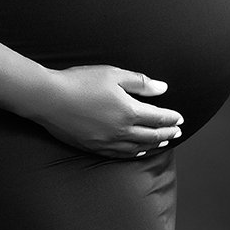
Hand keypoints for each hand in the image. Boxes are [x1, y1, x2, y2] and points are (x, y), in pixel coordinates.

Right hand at [31, 65, 184, 158]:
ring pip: (137, 148)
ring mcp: (107, 142)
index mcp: (129, 111)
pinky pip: (120, 154)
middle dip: (167, 133)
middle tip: (177, 132)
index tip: (180, 118)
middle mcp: (121, 131)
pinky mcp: (94, 147)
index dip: (171, 118)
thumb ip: (140, 83)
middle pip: (151, 135)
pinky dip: (134, 153)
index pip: (158, 118)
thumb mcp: (113, 74)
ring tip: (162, 142)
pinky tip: (138, 151)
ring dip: (153, 144)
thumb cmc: (80, 82)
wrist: (49, 98)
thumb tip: (162, 88)